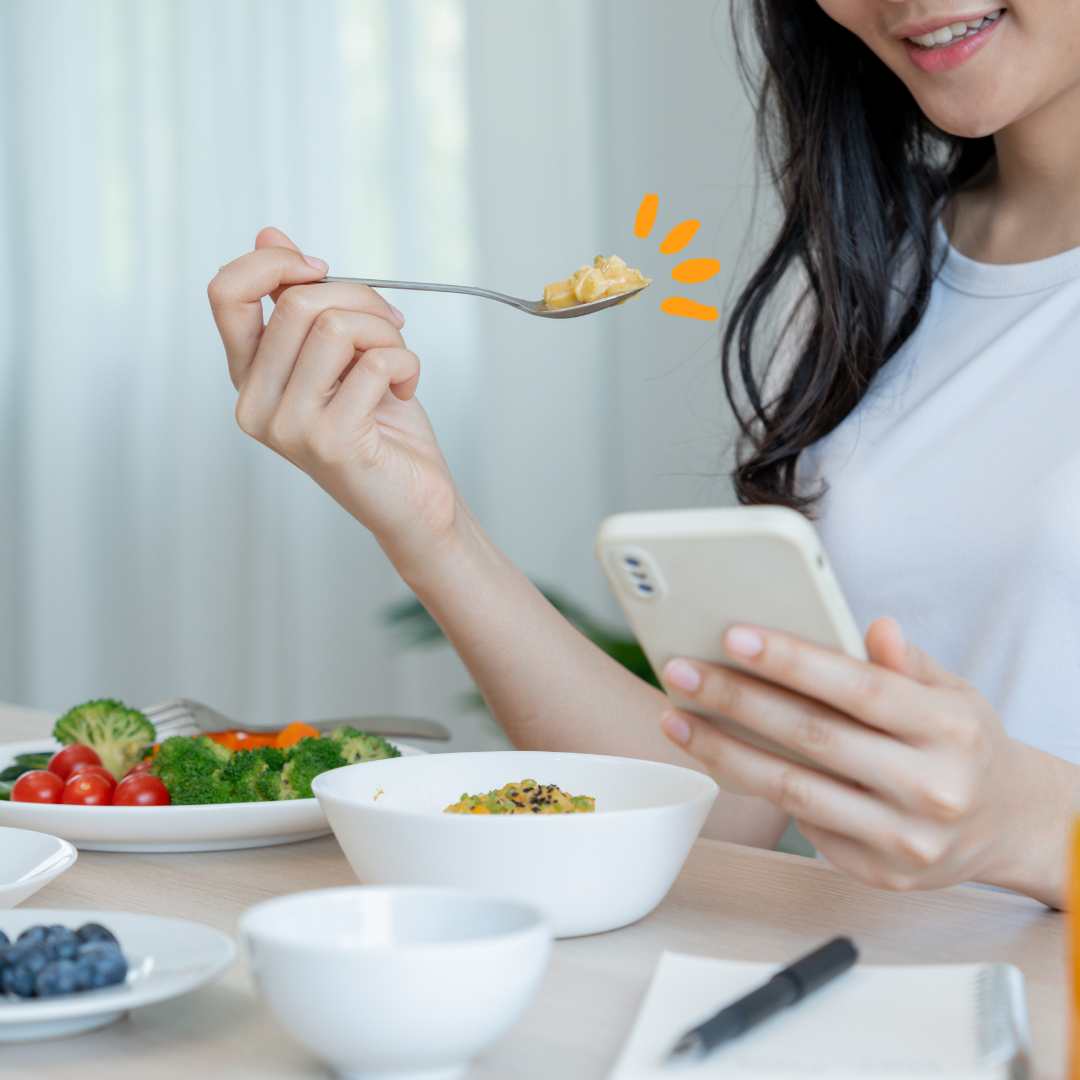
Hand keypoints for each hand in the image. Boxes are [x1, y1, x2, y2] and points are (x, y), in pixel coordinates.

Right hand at [208, 228, 463, 570]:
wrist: (416, 501)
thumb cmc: (382, 431)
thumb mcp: (341, 354)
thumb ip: (301, 302)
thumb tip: (269, 234)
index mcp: (250, 378)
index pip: (225, 293)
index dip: (275, 263)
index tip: (322, 270)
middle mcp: (256, 404)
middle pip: (298, 304)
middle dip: (361, 298)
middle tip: (392, 325)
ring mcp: (288, 427)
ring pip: (336, 327)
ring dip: (387, 333)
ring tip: (399, 363)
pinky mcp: (330, 442)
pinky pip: (375, 363)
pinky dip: (407, 365)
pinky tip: (406, 390)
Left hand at [657, 618, 1077, 906]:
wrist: (1006, 824)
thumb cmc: (962, 743)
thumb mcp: (953, 693)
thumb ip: (907, 662)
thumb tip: (874, 628)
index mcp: (950, 729)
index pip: (859, 687)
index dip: (794, 662)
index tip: (735, 637)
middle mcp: (932, 788)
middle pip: (813, 737)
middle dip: (736, 700)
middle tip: (682, 671)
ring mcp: (904, 839)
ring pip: (794, 789)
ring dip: (724, 750)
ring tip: (678, 717)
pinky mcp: (878, 872)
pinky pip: (803, 825)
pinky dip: (755, 788)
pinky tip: (720, 757)